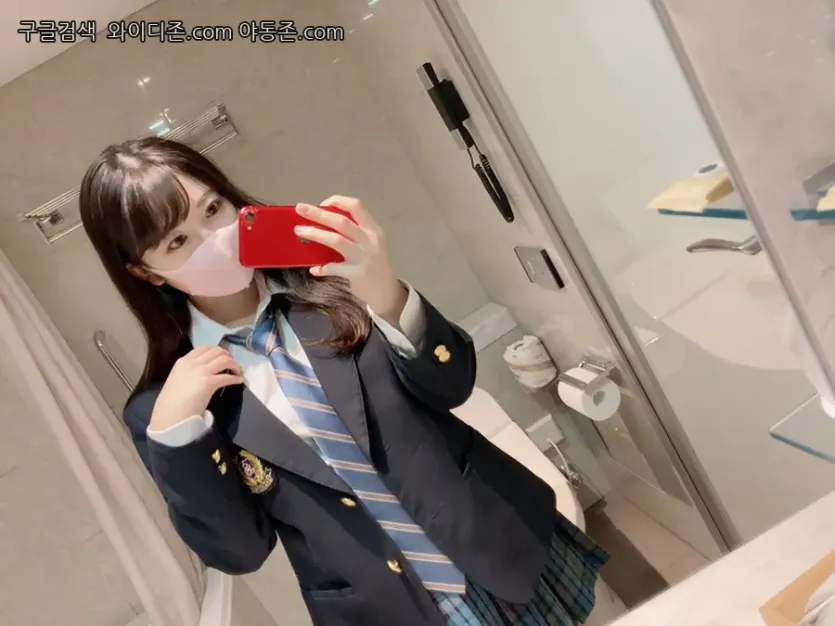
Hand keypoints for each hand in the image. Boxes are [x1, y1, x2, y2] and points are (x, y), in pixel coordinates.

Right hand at [150, 346, 243, 430]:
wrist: (169, 414)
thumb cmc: (172, 401)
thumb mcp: (178, 378)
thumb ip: (190, 371)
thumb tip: (206, 372)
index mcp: (184, 361)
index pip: (204, 348)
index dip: (218, 351)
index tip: (224, 357)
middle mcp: (193, 363)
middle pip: (217, 351)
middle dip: (228, 356)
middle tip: (233, 365)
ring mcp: (201, 372)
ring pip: (224, 360)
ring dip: (234, 365)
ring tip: (237, 372)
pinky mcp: (209, 383)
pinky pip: (227, 377)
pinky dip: (236, 378)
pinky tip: (238, 381)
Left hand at [294, 196, 406, 324]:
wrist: (386, 291)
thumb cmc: (373, 263)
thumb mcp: (370, 243)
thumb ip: (353, 232)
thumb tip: (322, 222)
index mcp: (373, 229)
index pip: (356, 206)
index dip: (338, 201)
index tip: (322, 203)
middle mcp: (370, 240)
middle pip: (342, 221)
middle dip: (319, 213)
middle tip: (300, 208)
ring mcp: (364, 257)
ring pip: (337, 240)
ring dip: (316, 234)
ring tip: (299, 231)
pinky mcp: (357, 273)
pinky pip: (334, 267)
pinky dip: (322, 268)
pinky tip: (314, 269)